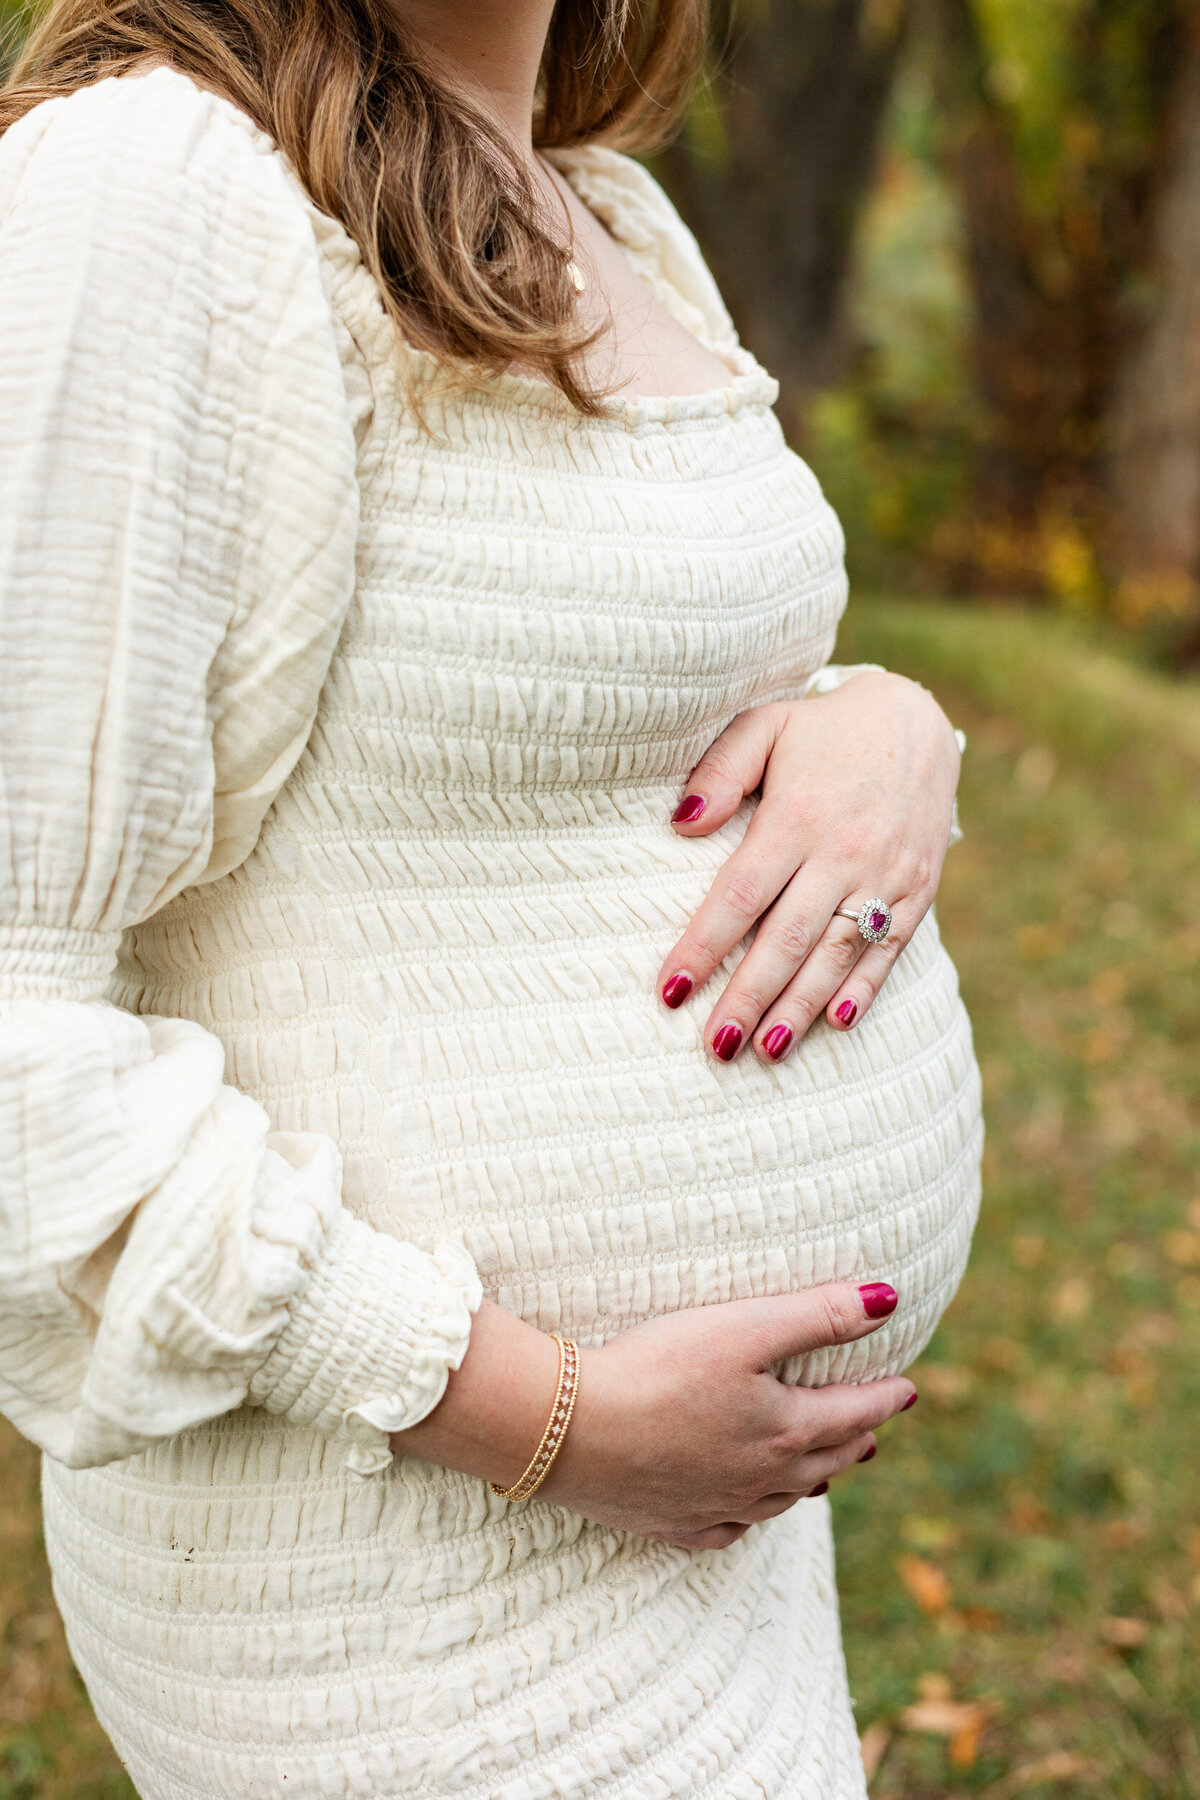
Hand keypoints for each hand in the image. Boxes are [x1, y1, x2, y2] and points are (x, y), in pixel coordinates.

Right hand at [542, 1281, 914, 1547]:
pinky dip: (751, 1515)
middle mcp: (762, 1478)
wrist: (568, 1431)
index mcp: (786, 1430)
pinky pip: (730, 1527)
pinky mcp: (673, 1523)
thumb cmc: (656, 1369)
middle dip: (856, 1439)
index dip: (886, 1396)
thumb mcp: (744, 1327)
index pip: (856, 1412)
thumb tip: (890, 1301)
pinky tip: (747, 1511)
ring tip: (826, 1469)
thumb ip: (819, 1315)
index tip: (908, 1387)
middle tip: (873, 1428)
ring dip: (813, 1478)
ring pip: (784, 1498)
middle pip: (827, 1459)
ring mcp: (718, 1506)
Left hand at [656, 672, 960, 1060]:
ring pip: (836, 954)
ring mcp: (885, 875)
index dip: (703, 946)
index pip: (740, 895)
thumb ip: (720, 770)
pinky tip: (835, 1023)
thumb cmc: (822, 731)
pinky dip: (863, 989)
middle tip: (715, 1046)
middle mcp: (843, 853)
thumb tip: (682, 824)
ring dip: (800, 1006)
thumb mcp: (764, 726)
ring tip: (764, 1050)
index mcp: (797, 817)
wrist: (918, 722)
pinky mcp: (918, 890)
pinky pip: (889, 948)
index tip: (669, 990)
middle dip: (748, 996)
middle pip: (786, 938)